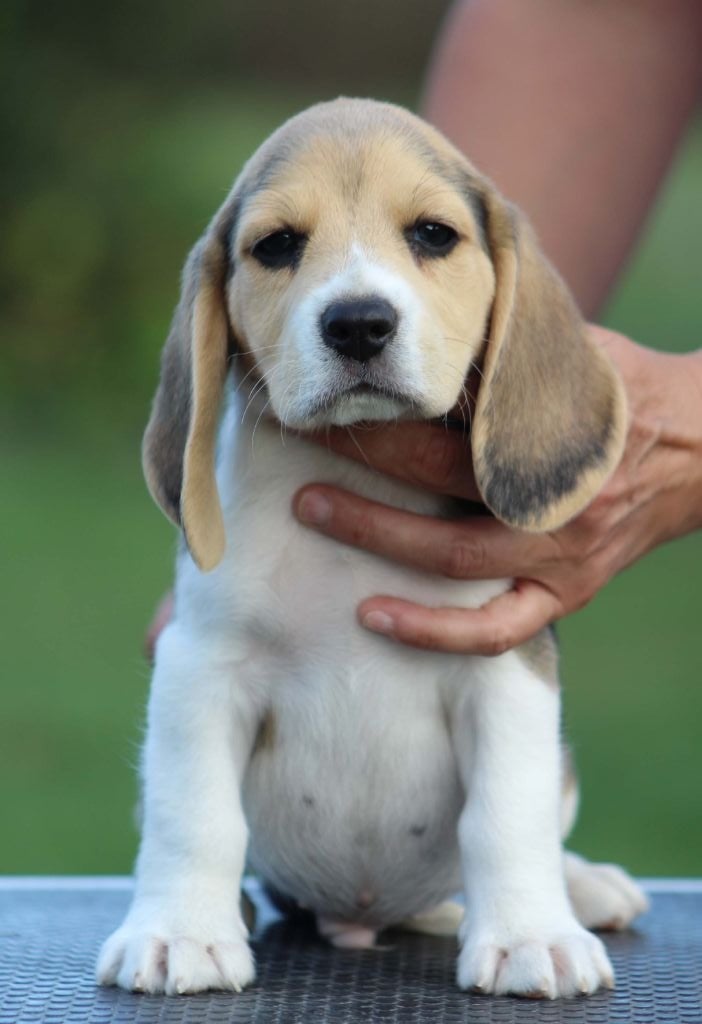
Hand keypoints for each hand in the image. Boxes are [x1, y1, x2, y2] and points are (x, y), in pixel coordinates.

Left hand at [293, 328, 701, 653]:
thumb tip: (431, 330)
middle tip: (304, 441)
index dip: (384, 415)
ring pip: (453, 561)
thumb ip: (508, 352)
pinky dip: (434, 633)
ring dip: (377, 537)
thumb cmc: (627, 394)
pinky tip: (373, 617)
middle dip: (364, 463)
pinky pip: (496, 631)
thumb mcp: (574, 357)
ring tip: (311, 512)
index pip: (450, 426)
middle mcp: (552, 501)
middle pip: (438, 486)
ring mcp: (558, 557)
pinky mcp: (565, 595)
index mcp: (552, 436)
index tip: (333, 397)